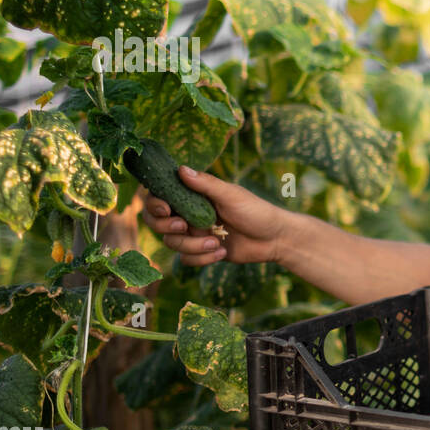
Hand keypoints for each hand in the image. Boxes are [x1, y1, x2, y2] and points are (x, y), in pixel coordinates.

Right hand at [140, 165, 289, 266]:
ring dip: (193, 245)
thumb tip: (180, 169)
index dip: (155, 204)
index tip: (166, 209)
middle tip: (184, 226)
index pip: (160, 197)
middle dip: (167, 227)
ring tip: (217, 242)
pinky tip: (223, 252)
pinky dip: (203, 258)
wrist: (275, 239)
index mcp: (193, 196)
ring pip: (173, 244)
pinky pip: (187, 259)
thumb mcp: (231, 195)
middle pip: (157, 223)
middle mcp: (189, 214)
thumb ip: (206, 184)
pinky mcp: (202, 252)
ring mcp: (194, 234)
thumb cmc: (256, 211)